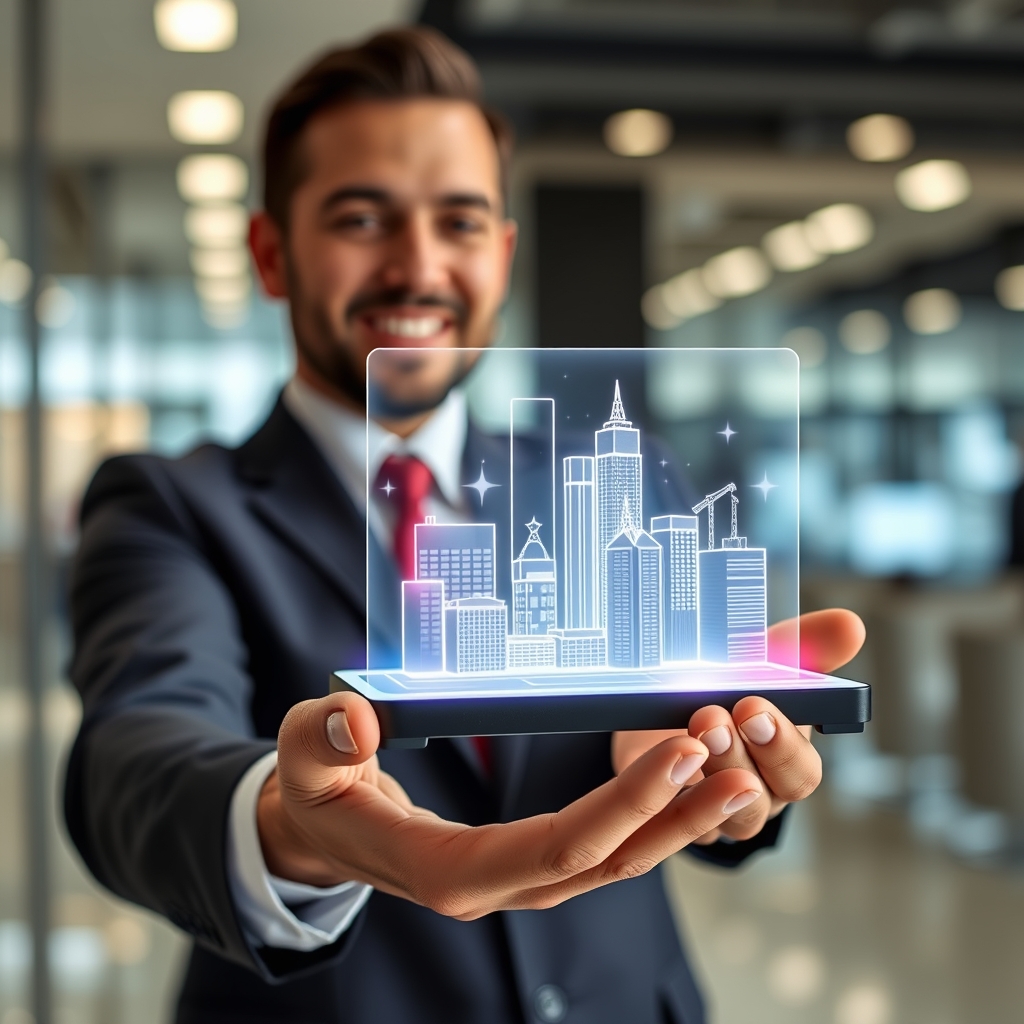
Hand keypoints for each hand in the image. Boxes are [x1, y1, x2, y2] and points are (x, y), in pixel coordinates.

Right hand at [257, 693, 766, 918]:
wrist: (323, 830)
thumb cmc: (317, 791)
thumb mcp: (304, 758)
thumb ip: (321, 737)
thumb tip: (354, 719)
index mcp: (449, 871)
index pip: (554, 848)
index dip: (621, 806)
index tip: (677, 756)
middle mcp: (497, 886)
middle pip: (603, 859)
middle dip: (671, 812)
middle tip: (731, 756)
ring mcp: (519, 878)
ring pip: (615, 861)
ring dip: (678, 821)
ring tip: (737, 772)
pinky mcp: (532, 860)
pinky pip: (604, 846)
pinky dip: (652, 817)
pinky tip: (691, 781)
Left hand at [611, 608, 865, 845]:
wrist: (658, 705)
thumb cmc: (723, 684)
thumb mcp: (759, 659)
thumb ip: (803, 646)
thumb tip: (851, 625)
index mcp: (783, 762)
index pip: (800, 771)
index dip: (780, 743)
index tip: (752, 704)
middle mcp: (754, 795)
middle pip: (762, 798)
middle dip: (737, 756)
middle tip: (713, 717)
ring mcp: (711, 812)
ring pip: (718, 813)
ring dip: (703, 769)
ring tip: (687, 730)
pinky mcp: (668, 816)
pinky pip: (670, 818)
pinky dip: (663, 788)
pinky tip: (654, 761)